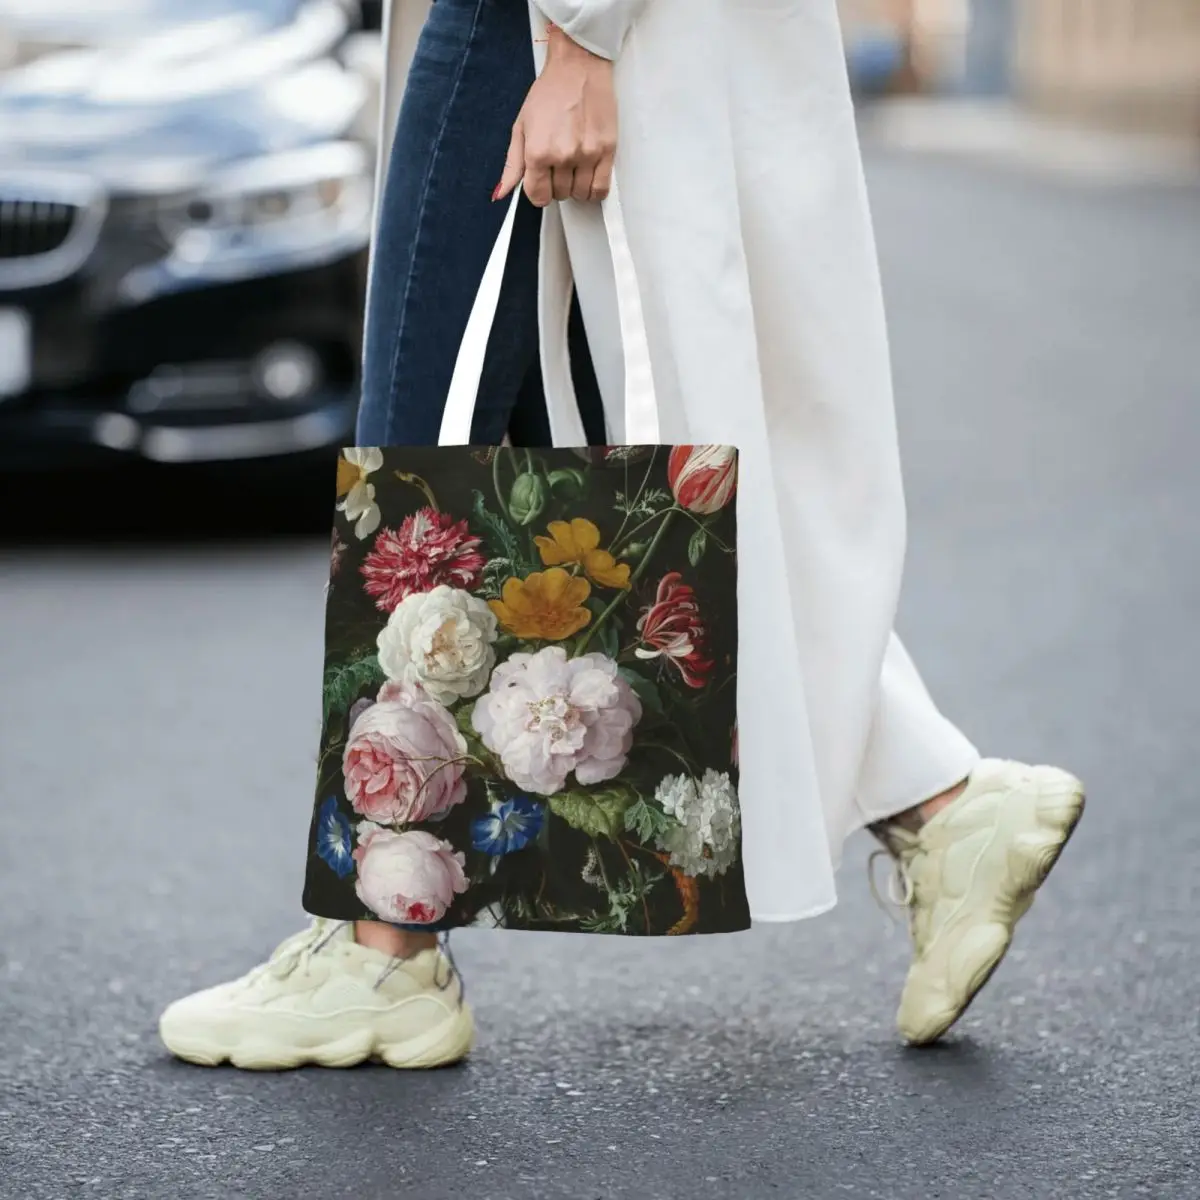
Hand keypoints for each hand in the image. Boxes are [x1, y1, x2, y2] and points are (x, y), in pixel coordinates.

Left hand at [494, 26, 616, 207]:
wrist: (578, 67)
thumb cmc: (550, 92)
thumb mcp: (522, 126)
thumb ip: (512, 164)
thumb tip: (502, 193)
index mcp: (538, 151)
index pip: (538, 196)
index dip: (538, 192)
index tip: (542, 183)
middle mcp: (562, 156)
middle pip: (560, 195)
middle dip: (557, 185)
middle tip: (558, 166)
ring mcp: (587, 154)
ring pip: (580, 194)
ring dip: (575, 187)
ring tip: (574, 168)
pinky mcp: (607, 150)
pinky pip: (601, 188)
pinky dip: (594, 189)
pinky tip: (588, 177)